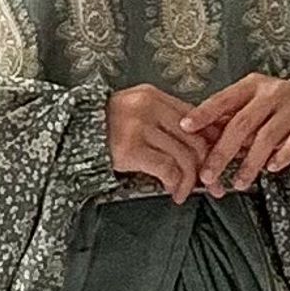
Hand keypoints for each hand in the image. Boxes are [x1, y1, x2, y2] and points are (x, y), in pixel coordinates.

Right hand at [105, 83, 221, 204]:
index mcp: (154, 96)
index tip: (221, 159)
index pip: (196, 118)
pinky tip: (171, 191)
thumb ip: (162, 123)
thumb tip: (197, 145)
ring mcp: (140, 126)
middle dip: (208, 165)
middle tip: (211, 184)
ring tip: (183, 193)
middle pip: (195, 138)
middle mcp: (150, 107)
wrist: (68, 135)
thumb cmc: (103, 131)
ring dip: (189, 181)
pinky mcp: (130, 148)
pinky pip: (167, 168)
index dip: (213, 141)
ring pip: (184, 155)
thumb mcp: (135, 115)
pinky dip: (174, 183)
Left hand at [177, 72, 289, 195]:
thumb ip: (232, 120)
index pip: (223, 99)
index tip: (185, 127)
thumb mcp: (256, 106)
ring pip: (267, 136)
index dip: (204, 113)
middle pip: (241, 124)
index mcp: (252, 87)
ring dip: (250, 163)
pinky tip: (271, 169)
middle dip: (222, 153)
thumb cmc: (280, 109)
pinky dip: (283, 156)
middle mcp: (272, 93)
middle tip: (207, 175)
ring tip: (239, 183)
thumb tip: (197, 142)